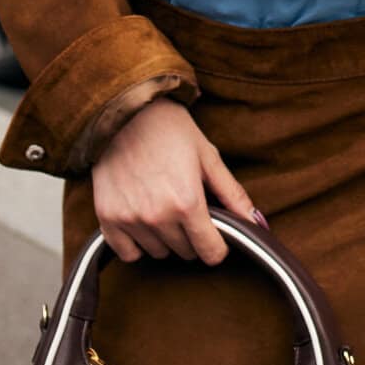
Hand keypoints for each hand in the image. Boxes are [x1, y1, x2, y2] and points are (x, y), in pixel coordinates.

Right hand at [91, 97, 261, 267]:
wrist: (124, 110)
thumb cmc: (169, 129)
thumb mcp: (207, 156)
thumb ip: (232, 194)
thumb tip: (257, 223)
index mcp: (187, 202)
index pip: (211, 253)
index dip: (218, 244)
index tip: (214, 230)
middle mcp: (157, 216)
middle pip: (186, 252)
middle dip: (192, 236)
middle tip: (186, 207)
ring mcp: (130, 219)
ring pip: (159, 253)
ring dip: (165, 238)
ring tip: (162, 205)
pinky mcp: (107, 218)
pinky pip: (128, 253)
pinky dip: (136, 243)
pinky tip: (141, 219)